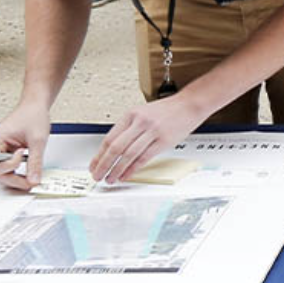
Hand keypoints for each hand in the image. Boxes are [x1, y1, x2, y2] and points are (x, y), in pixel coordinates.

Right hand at [0, 101, 50, 191]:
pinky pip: (7, 168)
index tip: (25, 157)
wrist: (35, 106)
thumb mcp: (37, 140)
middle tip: (31, 184)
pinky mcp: (2, 154)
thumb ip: (35, 162)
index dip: (12, 166)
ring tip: (31, 180)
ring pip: (2, 173)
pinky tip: (27, 175)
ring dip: (16, 178)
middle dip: (15, 179)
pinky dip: (17, 172)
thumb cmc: (32, 116)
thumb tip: (34, 180)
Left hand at [89, 95, 211, 184]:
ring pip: (128, 155)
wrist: (190, 104)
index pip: (109, 138)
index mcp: (131, 114)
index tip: (94, 166)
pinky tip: (126, 175)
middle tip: (98, 175)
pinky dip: (132, 169)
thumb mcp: (143, 113)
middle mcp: (140, 122)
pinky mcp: (163, 141)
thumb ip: (129, 129)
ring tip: (110, 178)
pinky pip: (143, 158)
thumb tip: (113, 150)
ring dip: (116, 170)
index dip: (99, 155)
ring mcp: (152, 131)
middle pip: (115, 148)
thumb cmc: (168, 110)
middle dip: (103, 165)